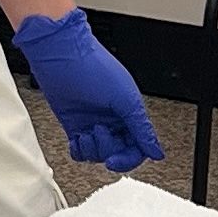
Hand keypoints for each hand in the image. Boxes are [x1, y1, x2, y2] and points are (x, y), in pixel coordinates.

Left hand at [11, 9, 161, 170]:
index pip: (138, 146)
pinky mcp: (74, 124)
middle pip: (118, 151)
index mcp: (129, 112)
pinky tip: (77, 139)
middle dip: (108, 149)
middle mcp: (113, 118)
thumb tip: (156, 152)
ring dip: (92, 148)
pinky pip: (80, 149)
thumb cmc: (93, 67)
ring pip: (98, 153)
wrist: (61, 55)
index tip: (116, 161)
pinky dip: (79, 149)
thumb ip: (141, 129)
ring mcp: (93, 121)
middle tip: (99, 132)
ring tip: (87, 132)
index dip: (129, 158)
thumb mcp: (125, 99)